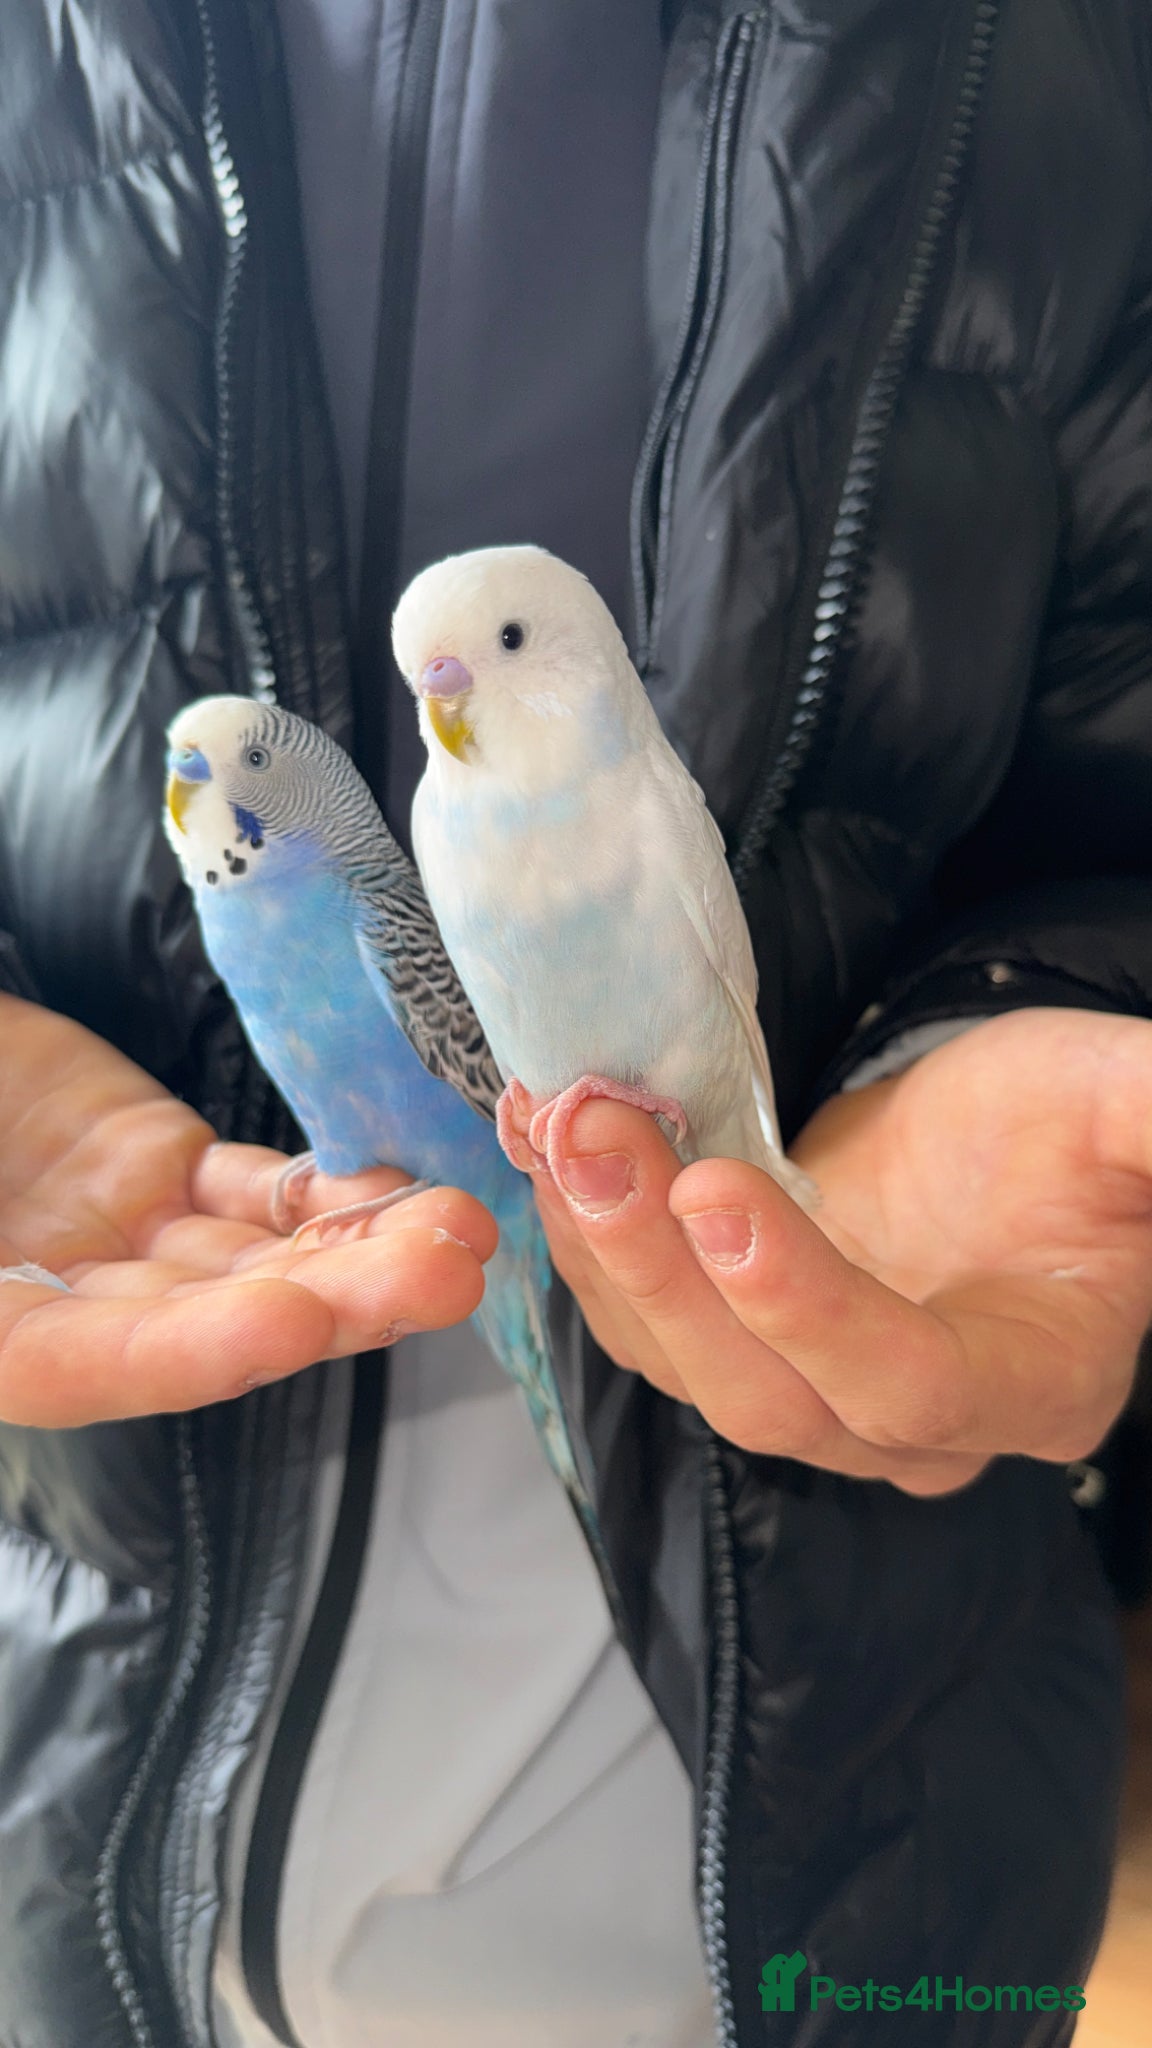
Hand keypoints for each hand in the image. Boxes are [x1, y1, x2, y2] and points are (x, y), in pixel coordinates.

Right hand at [0, 996, 494, 1425]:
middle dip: (325, 1301)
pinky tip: (398, 1187)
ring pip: (249, 1255)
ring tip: (458, 1228)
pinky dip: (324, 1191)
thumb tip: (27, 1287)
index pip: (87, 1365)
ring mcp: (110, 1236)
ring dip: (357, 1249)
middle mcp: (55, 1303)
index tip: (288, 1320)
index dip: (188, 1352)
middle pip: (202, 1319)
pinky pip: (251, 1187)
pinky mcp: (149, 1163)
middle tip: (441, 1272)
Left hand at [529, 1008, 1151, 1494]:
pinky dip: (582, 1238)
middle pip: (765, 1394)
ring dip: (603, 1248)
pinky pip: (638, 1321)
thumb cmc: (1070, 1132)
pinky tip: (540, 1139)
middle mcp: (904, 1426)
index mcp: (1024, 1383)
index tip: (719, 1191)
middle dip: (663, 1268)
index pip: (907, 1386)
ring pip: (682, 1364)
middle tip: (595, 1131)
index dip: (809, 1308)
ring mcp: (807, 1397)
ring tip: (554, 1123)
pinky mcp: (728, 1349)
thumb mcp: (1123, 1108)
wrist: (992, 1144)